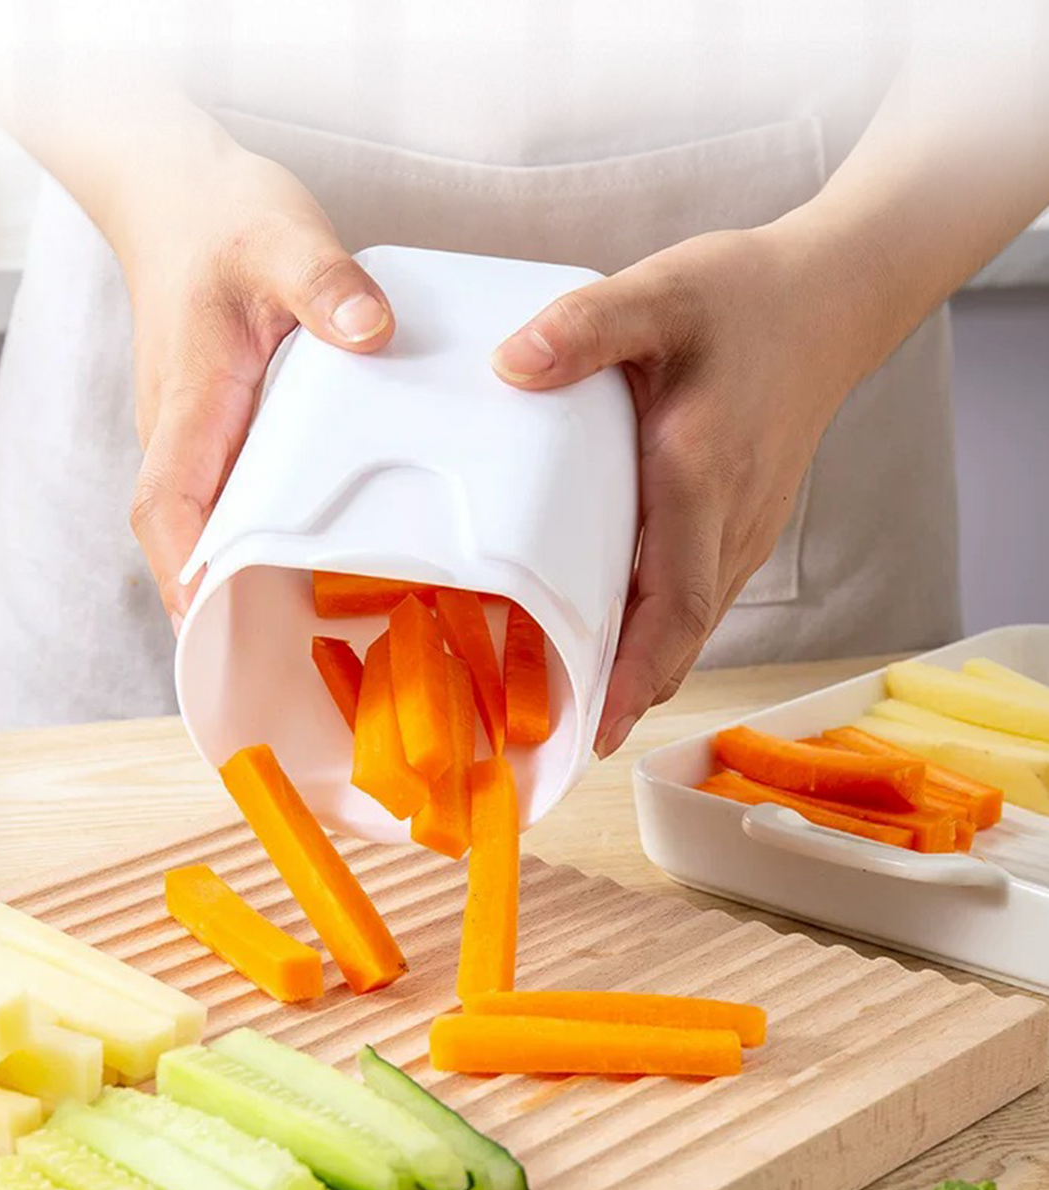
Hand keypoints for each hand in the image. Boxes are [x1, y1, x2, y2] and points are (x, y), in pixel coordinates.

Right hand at [114, 135, 393, 629]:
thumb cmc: (225, 221)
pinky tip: (305, 562)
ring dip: (234, 581)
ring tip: (299, 638)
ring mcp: (193, 435)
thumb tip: (371, 333)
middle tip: (273, 663)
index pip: (165, 504)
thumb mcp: (286, 239)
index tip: (210, 623)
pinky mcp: (214, 431)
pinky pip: (225, 500)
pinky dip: (252, 541)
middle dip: (215, 603)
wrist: (179, 201)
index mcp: (191, 399)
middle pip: (182, 537)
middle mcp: (181, 430)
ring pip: (202, 525)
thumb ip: (326, 285)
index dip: (184, 571)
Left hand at [491, 223, 879, 756]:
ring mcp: (744, 525)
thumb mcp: (661, 293)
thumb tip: (511, 366)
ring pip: (693, 623)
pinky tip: (619, 636)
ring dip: (644, 670)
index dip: (635, 674)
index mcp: (699, 475)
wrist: (832, 299)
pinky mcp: (744, 519)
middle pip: (681, 635)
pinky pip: (699, 593)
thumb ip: (586, 327)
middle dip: (628, 694)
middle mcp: (729, 518)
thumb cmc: (747, 297)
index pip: (672, 603)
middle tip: (566, 742)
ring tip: (582, 707)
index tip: (598, 729)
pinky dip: (660, 632)